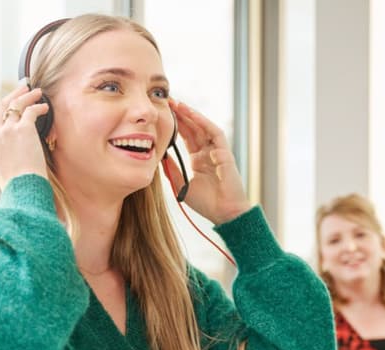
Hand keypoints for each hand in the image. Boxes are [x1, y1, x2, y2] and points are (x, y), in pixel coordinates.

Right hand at [0, 84, 49, 189]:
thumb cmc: (15, 184)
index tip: (0, 108)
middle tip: (22, 89)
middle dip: (12, 95)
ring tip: (36, 92)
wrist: (23, 188)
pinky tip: (45, 107)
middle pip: (0, 106)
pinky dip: (39, 106)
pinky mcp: (24, 129)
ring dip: (27, 95)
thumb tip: (11, 148)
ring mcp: (7, 130)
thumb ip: (1, 153)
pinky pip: (31, 111)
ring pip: (16, 104)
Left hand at [162, 99, 247, 224]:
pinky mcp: (225, 152)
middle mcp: (208, 152)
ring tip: (177, 103)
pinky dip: (204, 122)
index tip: (163, 114)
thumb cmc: (206, 203)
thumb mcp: (181, 185)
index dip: (176, 125)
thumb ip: (172, 169)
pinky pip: (215, 133)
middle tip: (167, 101)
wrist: (224, 214)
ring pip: (203, 127)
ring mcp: (217, 151)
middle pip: (193, 128)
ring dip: (191, 114)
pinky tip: (192, 114)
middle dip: (181, 114)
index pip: (186, 137)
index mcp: (198, 159)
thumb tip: (158, 155)